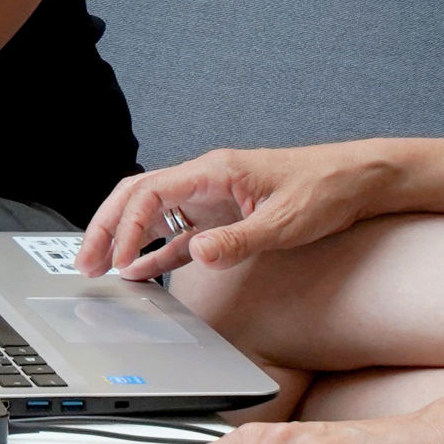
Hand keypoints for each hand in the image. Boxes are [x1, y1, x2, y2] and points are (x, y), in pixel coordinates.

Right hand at [81, 141, 406, 281]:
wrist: (358, 180)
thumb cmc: (326, 189)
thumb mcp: (285, 221)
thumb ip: (239, 239)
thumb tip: (197, 254)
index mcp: (213, 172)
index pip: (150, 193)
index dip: (126, 226)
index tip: (119, 259)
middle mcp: (204, 181)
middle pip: (136, 198)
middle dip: (106, 228)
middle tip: (86, 262)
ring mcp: (211, 199)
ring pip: (150, 214)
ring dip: (124, 239)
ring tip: (100, 268)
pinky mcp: (223, 217)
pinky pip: (178, 234)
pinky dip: (156, 252)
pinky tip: (141, 272)